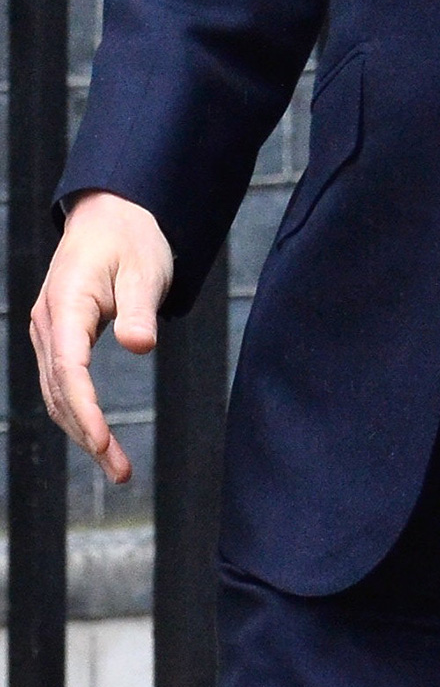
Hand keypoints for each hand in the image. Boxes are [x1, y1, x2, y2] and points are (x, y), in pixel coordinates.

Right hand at [31, 192, 172, 484]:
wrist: (112, 216)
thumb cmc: (131, 240)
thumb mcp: (144, 269)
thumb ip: (139, 309)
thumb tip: (139, 345)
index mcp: (66, 301)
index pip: (68, 366)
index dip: (84, 407)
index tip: (103, 440)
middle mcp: (49, 321)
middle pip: (60, 389)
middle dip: (86, 433)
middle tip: (121, 470)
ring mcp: (49, 331)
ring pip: (57, 392)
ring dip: (82, 430)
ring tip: (118, 467)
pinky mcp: (58, 338)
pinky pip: (63, 383)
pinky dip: (78, 413)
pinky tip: (98, 439)